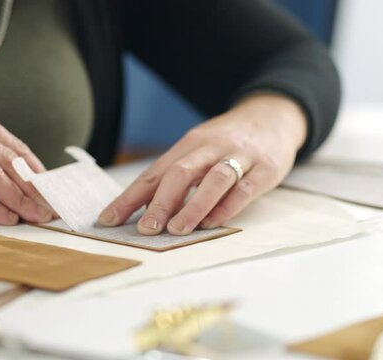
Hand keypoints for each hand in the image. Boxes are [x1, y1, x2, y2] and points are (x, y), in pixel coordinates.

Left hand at [98, 93, 307, 234]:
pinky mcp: (265, 168)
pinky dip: (227, 206)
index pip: (154, 173)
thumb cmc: (227, 142)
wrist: (274, 116)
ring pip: (212, 180)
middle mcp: (210, 148)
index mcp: (188, 145)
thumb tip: (142, 210)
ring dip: (192, 206)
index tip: (108, 219)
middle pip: (180, 173)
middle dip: (160, 202)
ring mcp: (239, 156)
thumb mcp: (199, 150)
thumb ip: (176, 177)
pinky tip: (212, 223)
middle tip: (144, 229)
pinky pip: (244, 189)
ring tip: (176, 230)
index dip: (130, 197)